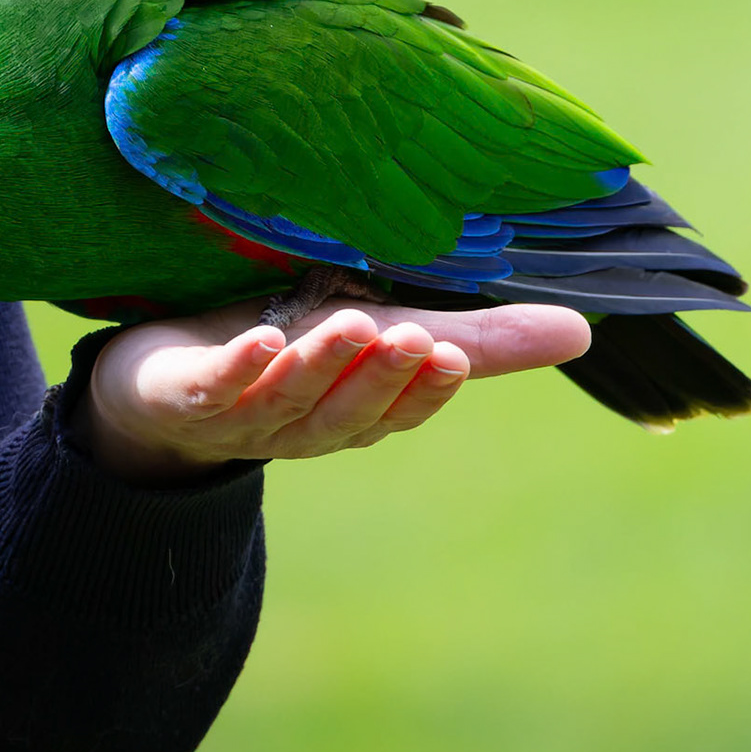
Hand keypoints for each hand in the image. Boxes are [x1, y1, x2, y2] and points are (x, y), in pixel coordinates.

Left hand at [84, 300, 591, 484]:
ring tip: (351, 326)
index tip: (451, 356)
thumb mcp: (385, 339)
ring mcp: (243, 416)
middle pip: (347, 411)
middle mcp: (304, 426)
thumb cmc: (294, 351)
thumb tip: (582, 333)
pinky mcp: (184, 396)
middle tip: (409, 339)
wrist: (168, 385)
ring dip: (319, 365)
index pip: (400, 410)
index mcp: (356, 414)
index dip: (424, 389)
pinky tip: (260, 341)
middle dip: (379, 378)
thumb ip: (476, 340)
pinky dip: (237, 368)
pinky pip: (211, 388)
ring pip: (287, 398)